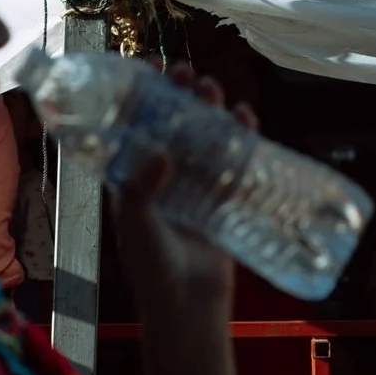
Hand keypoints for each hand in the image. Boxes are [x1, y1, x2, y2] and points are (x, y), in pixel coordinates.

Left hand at [112, 64, 245, 325]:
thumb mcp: (136, 224)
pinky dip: (240, 137)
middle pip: (171, 124)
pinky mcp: (222, 199)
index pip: (132, 125)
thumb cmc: (152, 268)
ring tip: (213, 90)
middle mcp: (161, 177)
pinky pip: (232, 160)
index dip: (140, 94)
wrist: (188, 306)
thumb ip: (141, 188)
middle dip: (180, 95)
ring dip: (209, 109)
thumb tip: (161, 150)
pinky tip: (245, 118)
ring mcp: (193, 186)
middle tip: (187, 74)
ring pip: (203, 136)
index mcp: (130, 178)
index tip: (148, 67)